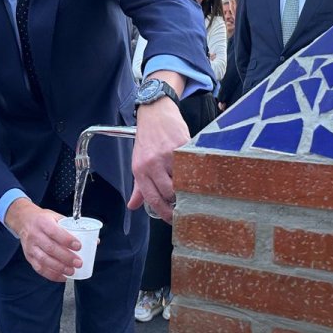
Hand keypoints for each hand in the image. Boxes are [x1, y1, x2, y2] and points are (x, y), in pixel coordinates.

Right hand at [4, 198, 80, 280]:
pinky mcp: (29, 257)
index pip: (54, 232)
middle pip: (50, 248)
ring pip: (44, 260)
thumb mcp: (56, 217)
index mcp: (43, 222)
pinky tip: (62, 277)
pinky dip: (51, 275)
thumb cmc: (43, 219)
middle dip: (66, 257)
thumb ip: (73, 228)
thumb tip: (94, 240)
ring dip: (59, 268)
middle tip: (79, 263)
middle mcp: (35, 235)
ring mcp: (31, 247)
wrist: (23, 220)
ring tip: (71, 272)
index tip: (79, 246)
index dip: (67, 240)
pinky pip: (39, 268)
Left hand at [128, 89, 189, 221]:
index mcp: (140, 170)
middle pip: (169, 192)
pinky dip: (196, 172)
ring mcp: (168, 154)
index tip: (173, 220)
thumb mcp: (138, 162)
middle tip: (187, 206)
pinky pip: (191, 165)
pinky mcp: (182, 145)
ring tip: (194, 191)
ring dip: (189, 188)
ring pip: (182, 180)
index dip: (165, 213)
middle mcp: (152, 163)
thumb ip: (138, 187)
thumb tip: (133, 206)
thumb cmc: (147, 139)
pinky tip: (199, 175)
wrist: (155, 113)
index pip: (153, 198)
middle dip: (179, 202)